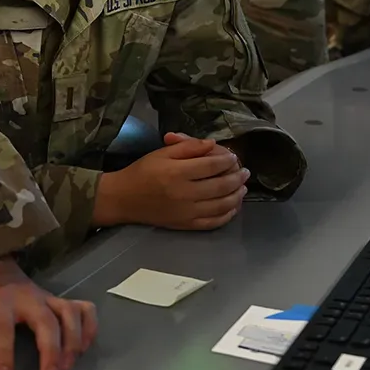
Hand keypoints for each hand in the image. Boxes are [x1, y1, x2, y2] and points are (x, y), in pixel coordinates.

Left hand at [0, 257, 97, 369]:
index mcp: (0, 303)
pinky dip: (89, 326)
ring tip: (68, 366)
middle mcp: (28, 299)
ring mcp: (47, 298)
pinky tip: (85, 347)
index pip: (3, 329)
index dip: (4, 355)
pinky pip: (82, 308)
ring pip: (69, 314)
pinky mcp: (59, 299)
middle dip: (51, 351)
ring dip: (73, 340)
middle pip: (46, 322)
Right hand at [96, 131, 250, 231]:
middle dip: (237, 177)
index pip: (213, 165)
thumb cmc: (143, 171)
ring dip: (237, 195)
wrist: (124, 199)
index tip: (233, 155)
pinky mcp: (186, 225)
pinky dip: (228, 214)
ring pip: (222, 205)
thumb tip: (213, 144)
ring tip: (243, 187)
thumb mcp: (162, 152)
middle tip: (245, 171)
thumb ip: (188, 147)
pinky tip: (233, 206)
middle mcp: (185, 193)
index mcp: (178, 172)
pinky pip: (214, 222)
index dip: (227, 159)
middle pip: (222, 185)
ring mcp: (188, 212)